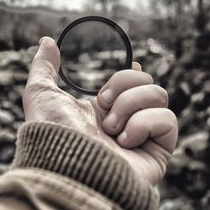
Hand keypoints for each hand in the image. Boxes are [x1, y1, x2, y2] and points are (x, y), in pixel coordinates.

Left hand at [23, 37, 177, 184]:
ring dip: (130, 105)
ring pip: (159, 95)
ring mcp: (143, 135)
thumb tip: (47, 41)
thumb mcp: (41, 93)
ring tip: (111, 128)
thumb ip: (44, 66)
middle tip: (103, 104)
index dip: (134, 72)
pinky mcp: (159, 150)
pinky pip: (168, 119)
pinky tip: (126, 140)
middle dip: (124, 84)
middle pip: (147, 82)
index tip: (132, 62)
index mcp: (104, 110)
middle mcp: (126, 120)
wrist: (67, 168)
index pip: (131, 84)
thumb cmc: (52, 133)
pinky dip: (144, 123)